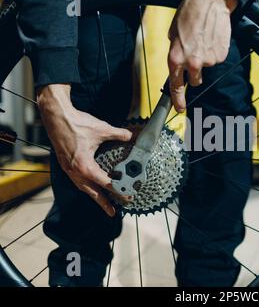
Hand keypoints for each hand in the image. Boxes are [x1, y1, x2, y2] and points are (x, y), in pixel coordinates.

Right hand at [37, 84, 132, 216]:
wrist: (56, 118)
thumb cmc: (76, 124)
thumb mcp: (102, 130)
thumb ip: (119, 134)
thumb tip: (132, 135)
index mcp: (85, 166)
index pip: (105, 183)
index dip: (118, 190)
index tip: (128, 195)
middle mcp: (76, 172)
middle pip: (92, 193)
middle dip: (103, 203)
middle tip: (113, 212)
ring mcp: (69, 170)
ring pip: (83, 188)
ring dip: (94, 196)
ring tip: (104, 204)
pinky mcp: (66, 165)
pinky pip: (77, 181)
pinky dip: (86, 187)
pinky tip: (91, 187)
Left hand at [168, 0, 237, 111]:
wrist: (211, 1)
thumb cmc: (189, 14)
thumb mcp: (173, 34)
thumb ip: (175, 53)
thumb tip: (179, 66)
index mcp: (175, 58)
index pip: (175, 86)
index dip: (177, 100)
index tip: (180, 108)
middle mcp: (192, 63)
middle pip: (194, 81)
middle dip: (194, 73)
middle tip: (195, 56)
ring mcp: (208, 61)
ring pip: (207, 68)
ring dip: (205, 59)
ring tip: (204, 40)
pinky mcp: (221, 56)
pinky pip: (217, 60)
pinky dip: (215, 52)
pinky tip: (212, 38)